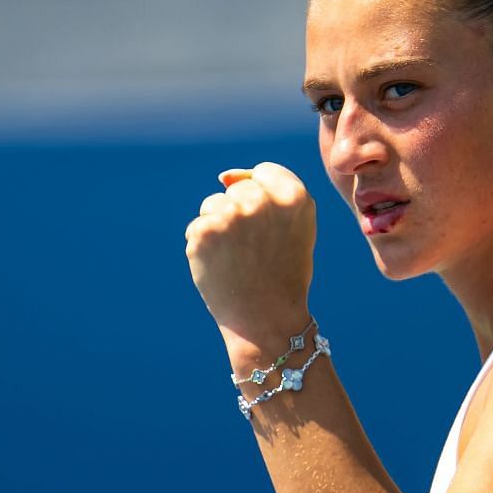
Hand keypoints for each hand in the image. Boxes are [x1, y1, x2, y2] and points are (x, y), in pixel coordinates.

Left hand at [184, 161, 316, 341]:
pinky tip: (222, 268)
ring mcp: (232, 214)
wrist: (266, 319)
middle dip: (240, 215)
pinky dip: (204, 246)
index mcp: (295, 196)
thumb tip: (224, 177)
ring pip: (214, 205)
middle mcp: (263, 200)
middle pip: (238, 189)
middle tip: (255, 252)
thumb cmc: (282, 272)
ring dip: (219, 228)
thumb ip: (271, 192)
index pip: (264, 172)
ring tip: (238, 260)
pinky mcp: (205, 230)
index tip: (270, 232)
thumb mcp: (295, 226)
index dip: (264, 202)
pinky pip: (198, 227)